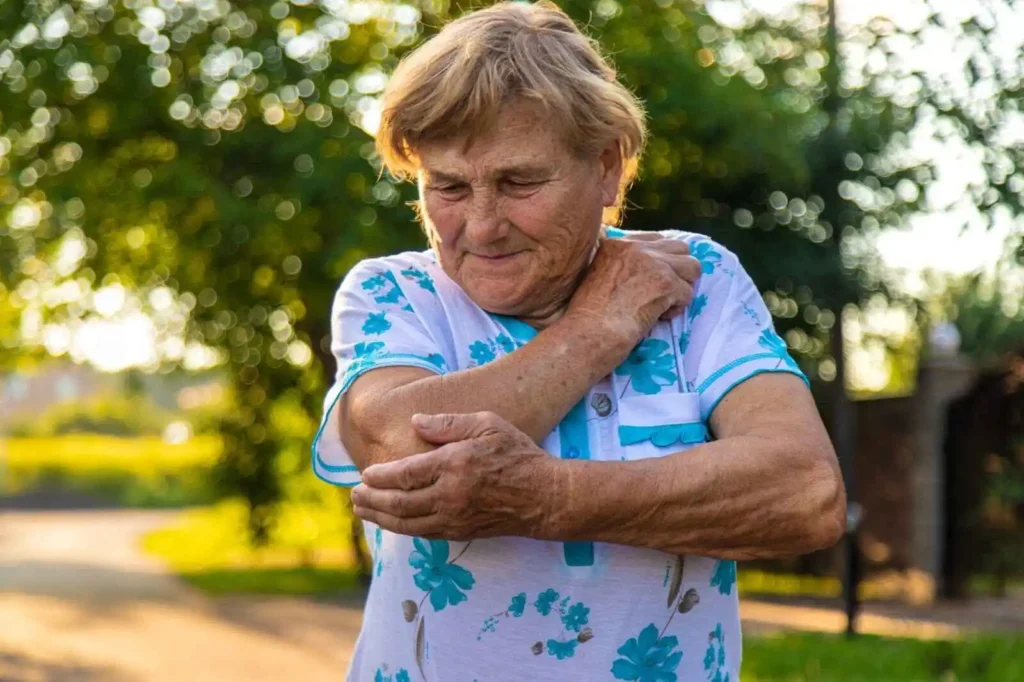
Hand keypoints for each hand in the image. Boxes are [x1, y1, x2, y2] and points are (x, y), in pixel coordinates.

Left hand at [350, 412, 561, 539]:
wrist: (544, 497)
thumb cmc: (517, 454)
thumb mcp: (487, 424)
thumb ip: (449, 423)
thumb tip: (415, 422)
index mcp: (454, 465)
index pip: (405, 474)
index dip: (381, 476)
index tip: (365, 473)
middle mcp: (450, 495)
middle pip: (399, 503)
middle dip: (372, 500)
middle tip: (353, 496)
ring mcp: (455, 518)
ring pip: (407, 524)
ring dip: (380, 518)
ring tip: (362, 511)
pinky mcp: (461, 533)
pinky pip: (423, 534)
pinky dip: (402, 529)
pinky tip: (392, 523)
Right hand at [566, 235, 701, 349]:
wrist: (590, 332)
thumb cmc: (587, 315)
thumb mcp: (596, 276)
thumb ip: (619, 266)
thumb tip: (645, 274)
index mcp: (616, 244)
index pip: (656, 239)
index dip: (661, 260)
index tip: (652, 280)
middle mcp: (636, 248)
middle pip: (679, 247)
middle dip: (678, 270)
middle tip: (664, 291)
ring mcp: (653, 263)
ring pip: (692, 266)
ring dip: (683, 286)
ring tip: (665, 303)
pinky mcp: (666, 283)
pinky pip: (688, 292)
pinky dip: (676, 308)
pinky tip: (659, 317)